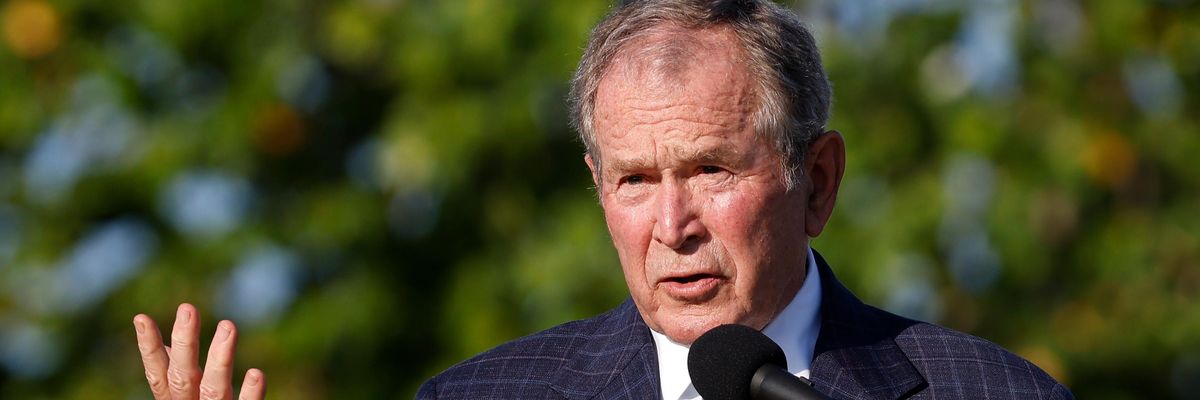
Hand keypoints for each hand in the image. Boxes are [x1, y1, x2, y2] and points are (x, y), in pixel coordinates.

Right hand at [133, 303, 265, 399]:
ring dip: (220, 358)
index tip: (140, 317)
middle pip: (183, 377)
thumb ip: (179, 380)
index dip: (149, 349)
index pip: (159, 375)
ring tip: (229, 325)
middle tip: (188, 308)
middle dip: (184, 343)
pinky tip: (257, 375)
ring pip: (214, 390)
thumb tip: (170, 347)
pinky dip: (250, 395)